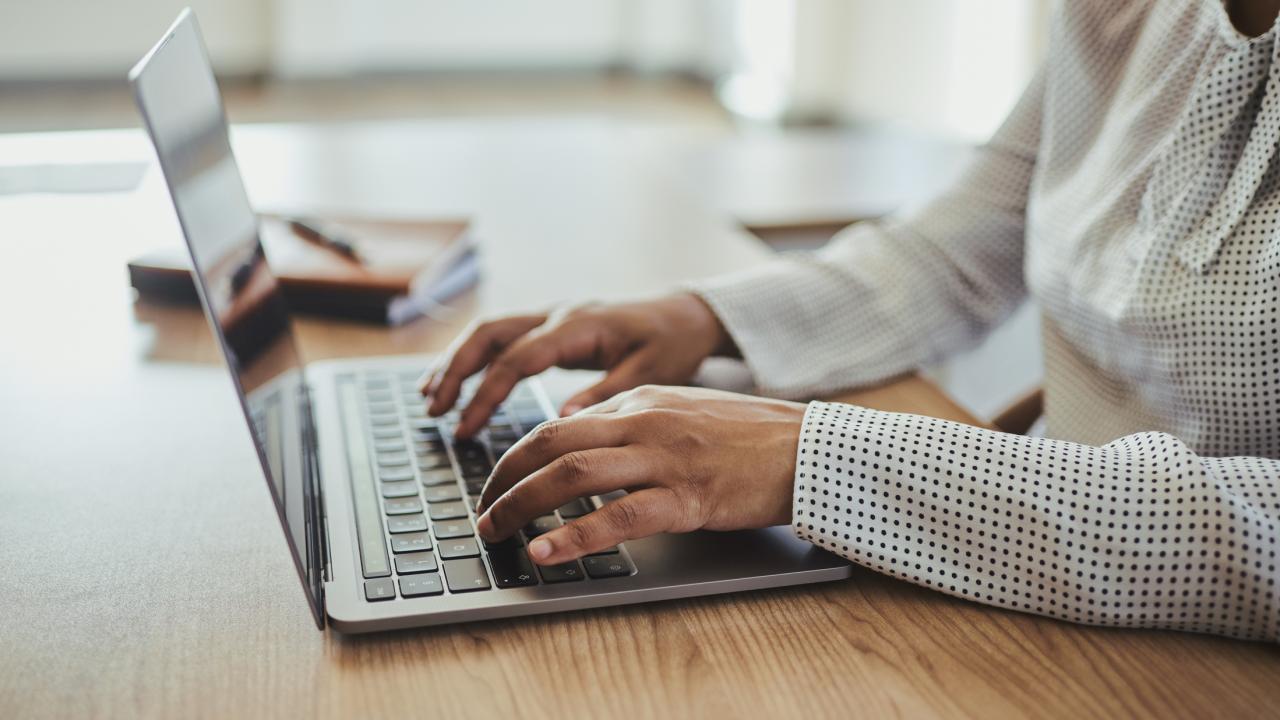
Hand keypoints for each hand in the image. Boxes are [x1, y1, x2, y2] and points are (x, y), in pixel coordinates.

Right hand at [419, 293, 735, 436]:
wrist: (686, 314)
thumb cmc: (672, 343)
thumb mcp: (650, 374)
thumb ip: (605, 394)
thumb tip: (562, 420)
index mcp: (579, 326)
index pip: (517, 358)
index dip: (486, 394)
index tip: (465, 428)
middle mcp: (558, 314)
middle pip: (489, 334)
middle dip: (456, 371)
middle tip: (434, 410)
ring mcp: (552, 316)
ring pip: (490, 331)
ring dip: (457, 362)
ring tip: (431, 399)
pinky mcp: (552, 326)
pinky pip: (503, 337)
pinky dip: (475, 358)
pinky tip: (457, 382)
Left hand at [473, 385, 805, 564]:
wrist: (806, 448)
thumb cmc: (747, 436)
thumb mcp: (682, 413)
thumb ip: (633, 423)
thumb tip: (585, 444)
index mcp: (639, 402)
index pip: (558, 424)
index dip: (517, 456)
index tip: (497, 483)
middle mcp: (644, 421)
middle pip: (551, 443)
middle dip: (503, 478)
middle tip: (482, 511)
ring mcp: (664, 458)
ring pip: (573, 474)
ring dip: (522, 505)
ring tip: (496, 531)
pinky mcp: (687, 496)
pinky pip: (619, 516)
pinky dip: (575, 535)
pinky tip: (548, 552)